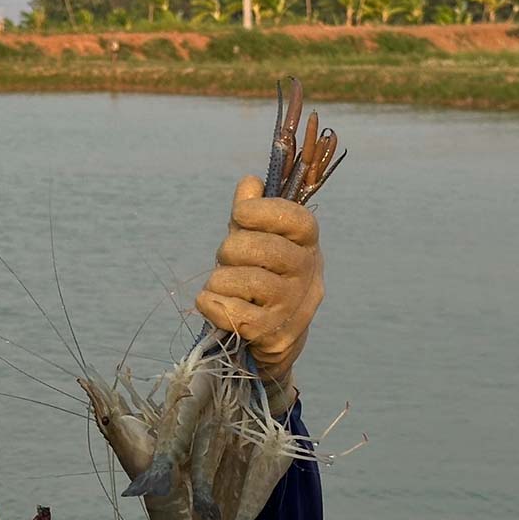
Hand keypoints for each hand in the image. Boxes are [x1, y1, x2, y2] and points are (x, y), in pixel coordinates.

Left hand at [195, 175, 323, 409]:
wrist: (272, 336)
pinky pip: (230, 312)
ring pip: (245, 281)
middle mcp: (308, 275)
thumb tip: (249, 183)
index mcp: (308, 245)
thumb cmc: (261, 277)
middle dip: (231, 249)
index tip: (239, 215)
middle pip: (263, 249)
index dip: (262, 211)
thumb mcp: (258, 240)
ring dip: (219, 280)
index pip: (296, 219)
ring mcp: (292, 306)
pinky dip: (210, 304)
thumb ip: (252, 212)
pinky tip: (212, 303)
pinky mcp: (271, 333)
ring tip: (220, 284)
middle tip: (226, 258)